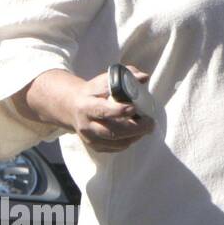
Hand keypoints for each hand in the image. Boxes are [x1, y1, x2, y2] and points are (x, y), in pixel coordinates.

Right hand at [20, 66, 155, 153]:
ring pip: (115, 142)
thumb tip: (144, 77)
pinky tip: (136, 133)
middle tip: (151, 123)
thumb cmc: (94, 91)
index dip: (118, 111)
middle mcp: (86, 124)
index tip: (134, 108)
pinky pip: (115, 148)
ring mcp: (89, 137)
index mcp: (87, 105)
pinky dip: (129, 142)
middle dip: (135, 128)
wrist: (72, 106)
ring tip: (146, 127)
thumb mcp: (105, 80)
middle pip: (111, 131)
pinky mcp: (94, 145)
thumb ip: (126, 76)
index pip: (102, 111)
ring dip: (135, 136)